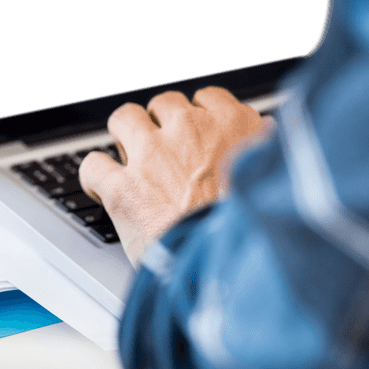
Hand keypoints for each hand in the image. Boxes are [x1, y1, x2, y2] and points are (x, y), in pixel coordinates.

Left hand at [78, 86, 273, 265]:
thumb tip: (263, 145)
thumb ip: (264, 156)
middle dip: (160, 124)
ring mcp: (153, 155)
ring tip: (130, 158)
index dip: (198, 115)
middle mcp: (191, 131)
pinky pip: (93, 163)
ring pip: (125, 118)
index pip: (209, 98)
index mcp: (236, 127)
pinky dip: (94, 175)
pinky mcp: (123, 187)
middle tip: (163, 151)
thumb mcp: (275, 181)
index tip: (195, 134)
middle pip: (164, 104)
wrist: (232, 269)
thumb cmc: (255, 235)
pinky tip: (101, 188)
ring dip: (124, 136)